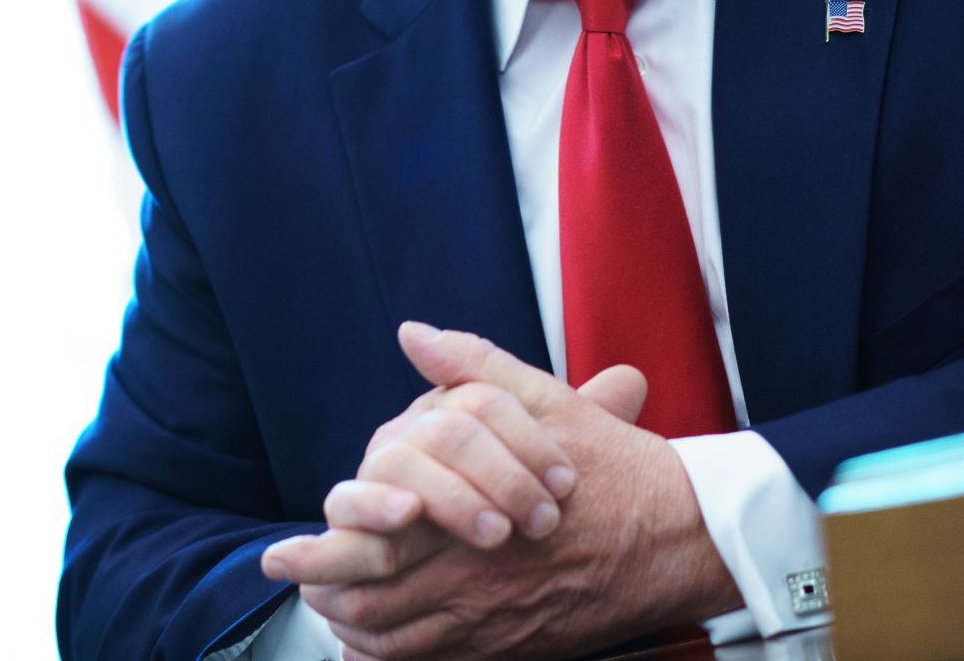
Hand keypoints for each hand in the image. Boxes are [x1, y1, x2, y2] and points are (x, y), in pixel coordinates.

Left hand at [261, 323, 738, 659]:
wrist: (684, 535)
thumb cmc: (613, 466)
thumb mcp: (543, 401)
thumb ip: (473, 367)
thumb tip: (414, 334)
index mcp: (468, 514)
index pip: (373, 542)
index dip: (319, 552)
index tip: (279, 552)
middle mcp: (474, 577)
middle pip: (374, 600)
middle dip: (321, 594)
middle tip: (289, 585)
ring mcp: (495, 621)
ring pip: (400, 639)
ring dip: (353, 627)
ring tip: (324, 611)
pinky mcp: (517, 646)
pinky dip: (397, 656)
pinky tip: (376, 645)